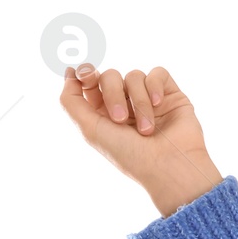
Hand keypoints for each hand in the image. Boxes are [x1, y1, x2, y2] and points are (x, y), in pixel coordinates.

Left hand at [58, 63, 222, 217]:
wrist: (169, 166)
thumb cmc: (129, 155)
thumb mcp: (90, 130)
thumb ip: (72, 102)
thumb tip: (68, 72)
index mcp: (103, 116)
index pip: (90, 84)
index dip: (86, 76)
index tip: (85, 76)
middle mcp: (124, 106)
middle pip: (110, 76)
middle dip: (112, 93)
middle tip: (120, 119)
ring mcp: (147, 99)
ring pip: (134, 76)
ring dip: (138, 101)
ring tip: (146, 129)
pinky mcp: (169, 94)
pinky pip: (157, 73)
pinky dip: (155, 87)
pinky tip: (159, 105)